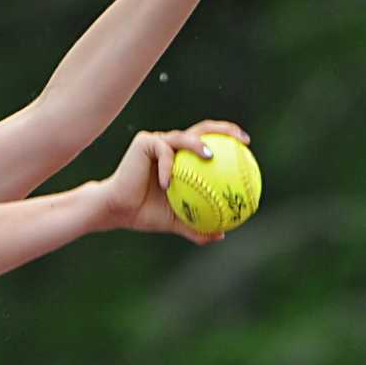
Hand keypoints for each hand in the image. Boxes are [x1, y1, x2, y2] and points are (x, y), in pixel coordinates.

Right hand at [92, 120, 250, 242]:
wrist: (118, 210)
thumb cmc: (145, 214)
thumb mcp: (176, 222)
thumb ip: (197, 226)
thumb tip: (221, 235)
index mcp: (182, 159)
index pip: (209, 143)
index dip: (229, 140)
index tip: (247, 147)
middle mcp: (172, 146)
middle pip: (202, 129)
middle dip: (224, 129)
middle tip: (242, 140)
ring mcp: (158, 141)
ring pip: (183, 137)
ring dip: (197, 145)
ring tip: (209, 156)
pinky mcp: (144, 142)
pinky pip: (162, 153)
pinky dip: (167, 169)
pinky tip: (168, 184)